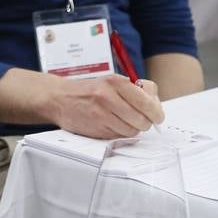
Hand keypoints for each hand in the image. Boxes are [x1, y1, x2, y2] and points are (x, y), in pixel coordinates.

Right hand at [45, 74, 164, 138]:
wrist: (60, 98)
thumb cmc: (90, 90)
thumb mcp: (112, 81)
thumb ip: (136, 90)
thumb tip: (156, 105)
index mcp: (116, 82)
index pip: (146, 102)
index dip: (156, 112)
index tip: (158, 116)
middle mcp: (108, 97)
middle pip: (142, 120)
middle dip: (145, 122)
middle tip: (142, 120)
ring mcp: (101, 115)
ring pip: (132, 131)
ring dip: (132, 128)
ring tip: (124, 120)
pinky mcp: (96, 129)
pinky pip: (119, 136)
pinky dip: (120, 133)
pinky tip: (112, 124)